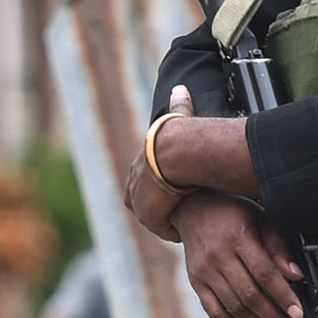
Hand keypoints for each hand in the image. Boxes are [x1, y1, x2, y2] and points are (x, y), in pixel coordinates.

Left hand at [124, 88, 260, 240]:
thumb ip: (180, 106)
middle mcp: (134, 181)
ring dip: (165, 219)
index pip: (139, 177)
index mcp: (140, 160)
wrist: (176, 150)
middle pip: (139, 199)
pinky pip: (162, 228)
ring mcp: (140, 199)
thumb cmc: (179, 135)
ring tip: (182, 222)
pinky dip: (171, 229)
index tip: (169, 189)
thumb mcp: (178, 118)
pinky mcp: (149, 214)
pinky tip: (183, 228)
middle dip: (155, 205)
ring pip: (151, 216)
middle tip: (175, 210)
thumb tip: (181, 87)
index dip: (153, 184)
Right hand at [179, 194, 302, 317]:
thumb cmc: (230, 211)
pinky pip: (215, 312)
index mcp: (237, 237)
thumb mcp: (259, 217)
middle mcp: (218, 257)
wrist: (191, 208)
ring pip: (234, 307)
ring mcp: (204, 272)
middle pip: (250, 296)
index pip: (264, 273)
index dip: (283, 295)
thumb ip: (278, 245)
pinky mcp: (196, 284)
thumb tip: (296, 274)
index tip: (298, 312)